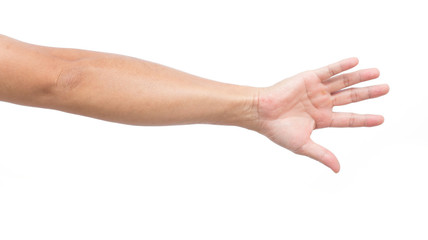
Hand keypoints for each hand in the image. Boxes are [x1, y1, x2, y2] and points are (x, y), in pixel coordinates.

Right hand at [255, 58, 388, 172]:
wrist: (261, 112)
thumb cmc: (277, 130)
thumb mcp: (303, 145)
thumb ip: (322, 154)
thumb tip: (338, 169)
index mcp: (321, 119)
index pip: (348, 118)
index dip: (364, 119)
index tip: (381, 119)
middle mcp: (321, 103)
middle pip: (350, 97)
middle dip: (368, 93)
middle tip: (386, 89)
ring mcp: (316, 90)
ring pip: (343, 82)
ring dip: (360, 77)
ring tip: (377, 73)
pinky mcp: (309, 78)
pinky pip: (329, 70)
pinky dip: (342, 66)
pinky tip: (356, 61)